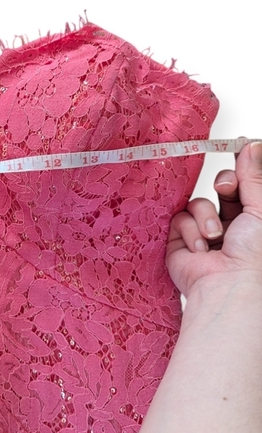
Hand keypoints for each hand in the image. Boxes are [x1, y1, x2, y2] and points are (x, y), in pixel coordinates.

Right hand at [166, 141, 261, 297]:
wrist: (228, 286)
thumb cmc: (255, 257)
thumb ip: (254, 177)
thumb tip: (251, 147)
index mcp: (255, 219)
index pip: (245, 184)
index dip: (242, 169)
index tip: (241, 151)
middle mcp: (231, 224)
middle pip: (221, 188)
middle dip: (225, 185)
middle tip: (228, 188)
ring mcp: (204, 233)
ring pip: (198, 202)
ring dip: (206, 216)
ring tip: (215, 235)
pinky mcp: (180, 242)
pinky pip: (179, 219)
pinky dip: (190, 231)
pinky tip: (200, 248)